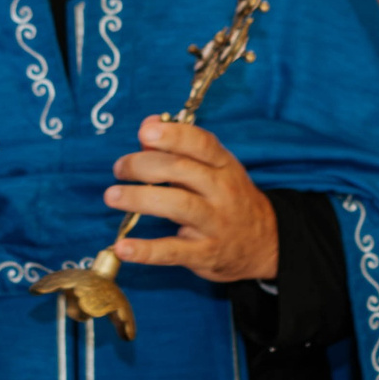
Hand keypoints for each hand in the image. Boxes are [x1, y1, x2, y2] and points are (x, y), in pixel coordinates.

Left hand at [106, 117, 278, 283]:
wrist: (265, 242)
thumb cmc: (229, 198)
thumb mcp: (214, 169)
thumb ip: (179, 148)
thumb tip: (147, 125)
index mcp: (223, 165)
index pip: (201, 143)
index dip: (172, 135)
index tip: (145, 133)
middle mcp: (222, 191)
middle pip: (182, 170)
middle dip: (144, 165)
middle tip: (119, 169)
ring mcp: (216, 223)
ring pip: (179, 206)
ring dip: (140, 198)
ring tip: (112, 196)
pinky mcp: (206, 253)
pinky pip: (174, 251)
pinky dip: (146, 250)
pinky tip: (123, 247)